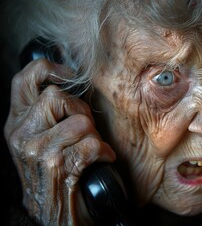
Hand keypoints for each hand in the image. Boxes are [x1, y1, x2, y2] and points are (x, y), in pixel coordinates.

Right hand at [4, 59, 115, 224]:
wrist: (52, 216)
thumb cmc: (53, 175)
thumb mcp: (40, 141)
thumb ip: (47, 115)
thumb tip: (67, 84)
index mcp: (17, 124)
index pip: (24, 80)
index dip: (49, 69)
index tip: (69, 75)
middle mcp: (22, 135)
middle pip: (58, 97)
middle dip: (80, 110)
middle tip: (85, 128)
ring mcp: (38, 151)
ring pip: (80, 122)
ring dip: (94, 135)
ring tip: (91, 148)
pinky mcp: (58, 167)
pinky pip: (92, 145)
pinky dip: (104, 152)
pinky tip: (101, 160)